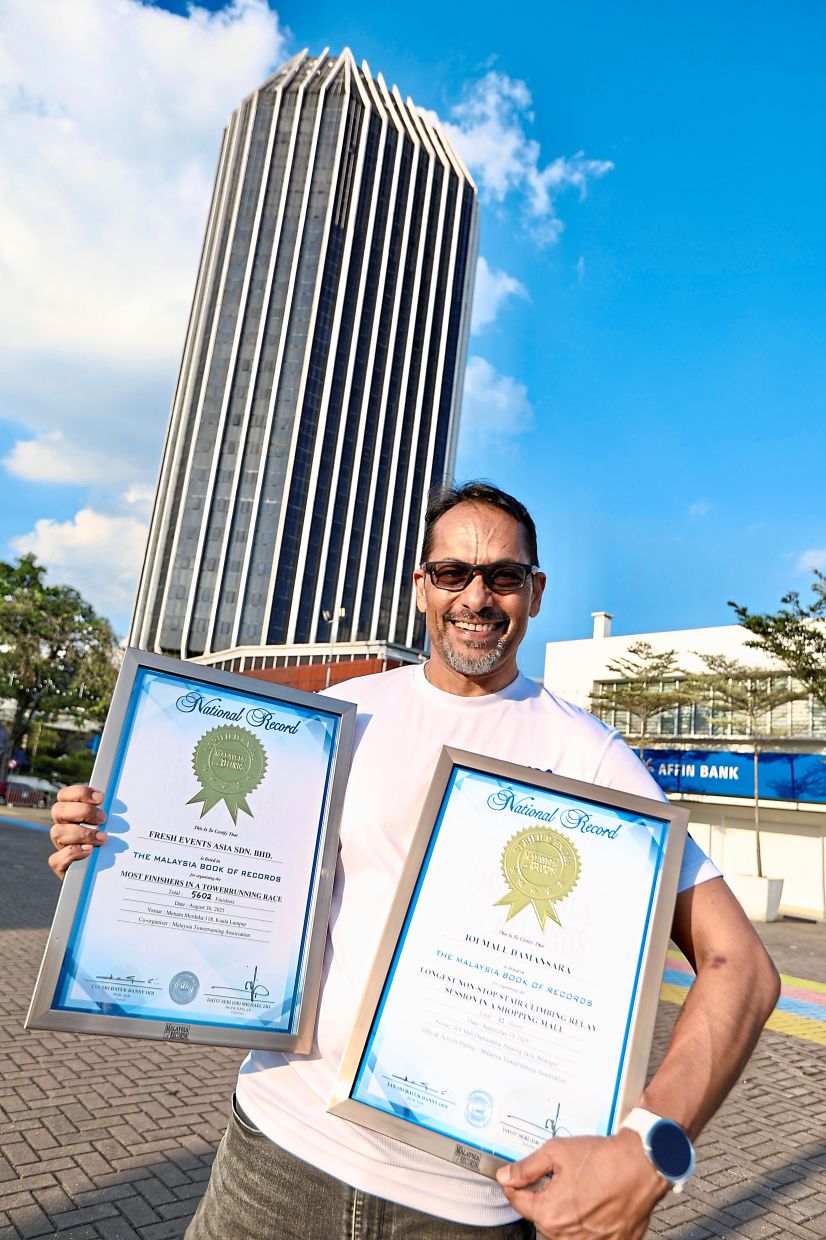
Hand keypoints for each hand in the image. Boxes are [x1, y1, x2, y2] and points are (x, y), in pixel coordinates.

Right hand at [49, 785, 107, 878]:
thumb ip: (112, 814)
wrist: (107, 874)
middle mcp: (63, 827)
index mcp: (72, 813)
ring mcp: (60, 846)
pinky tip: (89, 851)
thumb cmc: (112, 844)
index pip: (65, 795)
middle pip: (58, 810)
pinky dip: (73, 853)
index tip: (101, 797)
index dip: (80, 793)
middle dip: (83, 811)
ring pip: (57, 832)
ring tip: (103, 838)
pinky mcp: (60, 866)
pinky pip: (56, 859)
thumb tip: (121, 803)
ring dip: (82, 833)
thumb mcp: (112, 826)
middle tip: (103, 818)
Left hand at [496, 1129, 666, 1238]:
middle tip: (560, 1177)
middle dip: (545, 1197)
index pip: (519, 1203)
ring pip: (565, 1228)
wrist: (641, 1164)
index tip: (514, 1178)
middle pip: (543, 1217)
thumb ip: (526, 1168)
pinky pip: (590, 1235)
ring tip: (582, 1188)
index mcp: (550, 1215)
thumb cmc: (603, 1159)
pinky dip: (589, 1221)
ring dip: (566, 1211)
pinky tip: (597, 1202)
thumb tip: (506, 1176)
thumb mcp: (556, 1152)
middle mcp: (567, 1236)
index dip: (514, 1185)